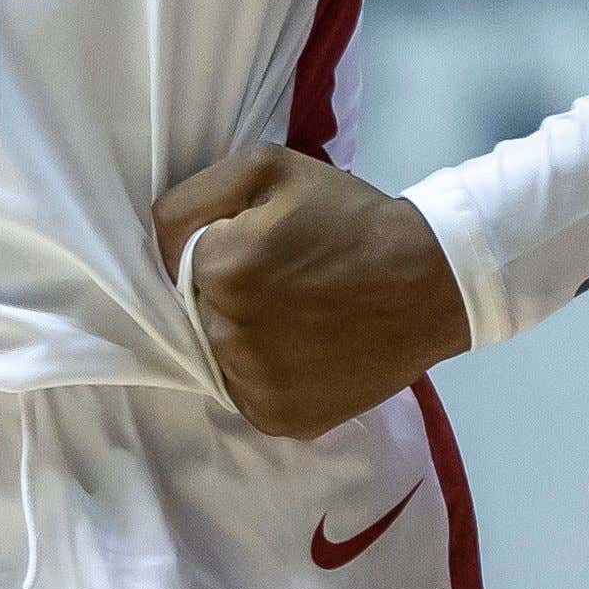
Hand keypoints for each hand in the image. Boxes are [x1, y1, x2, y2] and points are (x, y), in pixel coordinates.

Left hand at [161, 146, 473, 438]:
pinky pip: (250, 393)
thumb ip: (192, 197)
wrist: (431, 282)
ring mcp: (256, 386)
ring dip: (246, 336)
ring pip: (221, 355)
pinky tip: (308, 349)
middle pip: (197, 311)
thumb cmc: (350, 218)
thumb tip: (157, 243)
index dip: (220, 246)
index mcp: (222, 270)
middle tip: (287, 279)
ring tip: (302, 315)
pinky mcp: (280, 420)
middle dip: (228, 294)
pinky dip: (269, 375)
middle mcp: (229, 336)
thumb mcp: (269, 168)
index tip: (264, 244)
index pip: (177, 261)